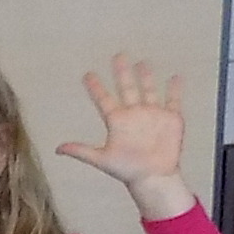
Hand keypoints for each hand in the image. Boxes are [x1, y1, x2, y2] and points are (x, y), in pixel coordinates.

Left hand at [57, 54, 195, 218]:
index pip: (104, 99)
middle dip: (122, 72)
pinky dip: (175, 89)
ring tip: (142, 62)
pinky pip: (173, 100)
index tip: (87, 74)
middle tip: (118, 55)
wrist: (153, 178)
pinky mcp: (170, 118)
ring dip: (146, 76)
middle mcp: (134, 114)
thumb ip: (81, 151)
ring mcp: (152, 115)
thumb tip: (58, 149)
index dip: (96, 87)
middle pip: (127, 87)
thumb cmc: (127, 170)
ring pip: (148, 90)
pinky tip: (176, 77)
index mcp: (117, 121)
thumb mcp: (101, 159)